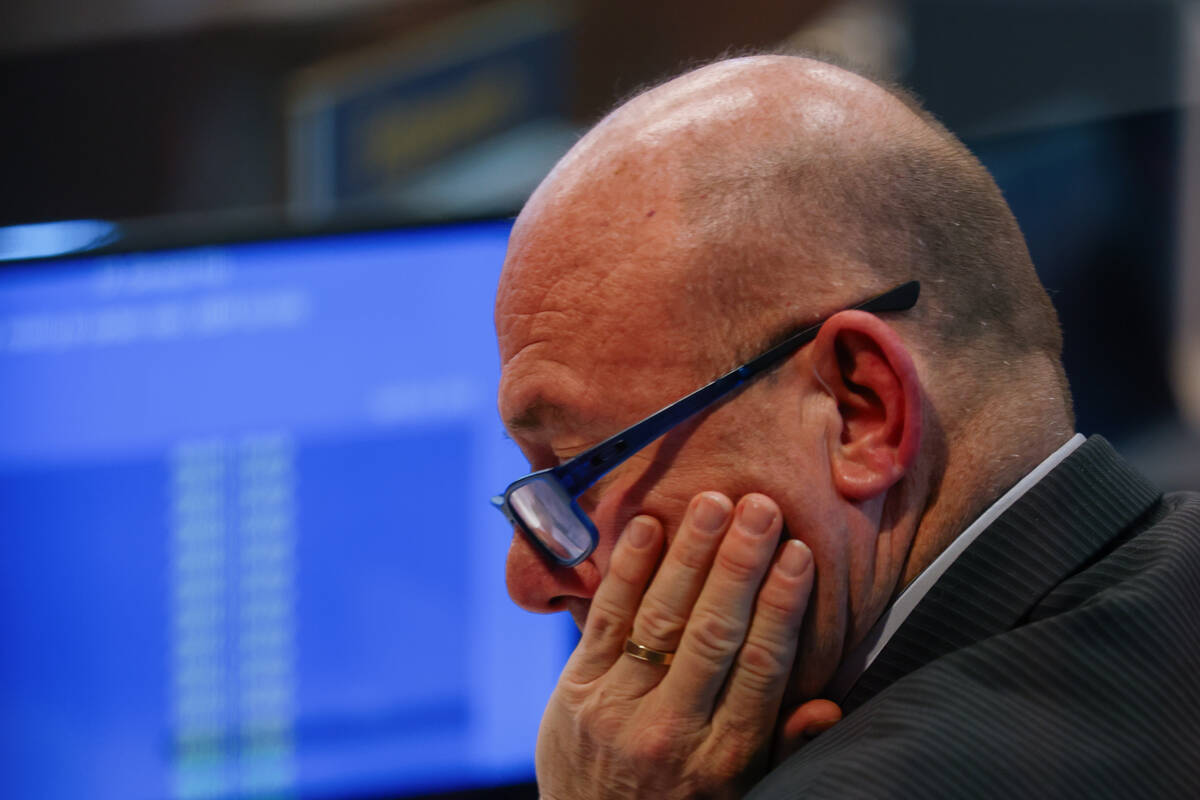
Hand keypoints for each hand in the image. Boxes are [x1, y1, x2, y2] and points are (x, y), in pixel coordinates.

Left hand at [534, 492, 817, 798]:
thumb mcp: (742, 790)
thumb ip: (781, 745)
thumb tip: (829, 706)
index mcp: (723, 755)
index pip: (760, 667)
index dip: (782, 607)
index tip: (799, 554)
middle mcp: (671, 730)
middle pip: (712, 633)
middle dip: (739, 566)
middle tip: (761, 508)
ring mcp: (617, 707)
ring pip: (660, 619)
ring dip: (688, 555)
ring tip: (713, 503)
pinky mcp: (576, 690)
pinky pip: (605, 620)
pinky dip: (626, 571)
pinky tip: (646, 526)